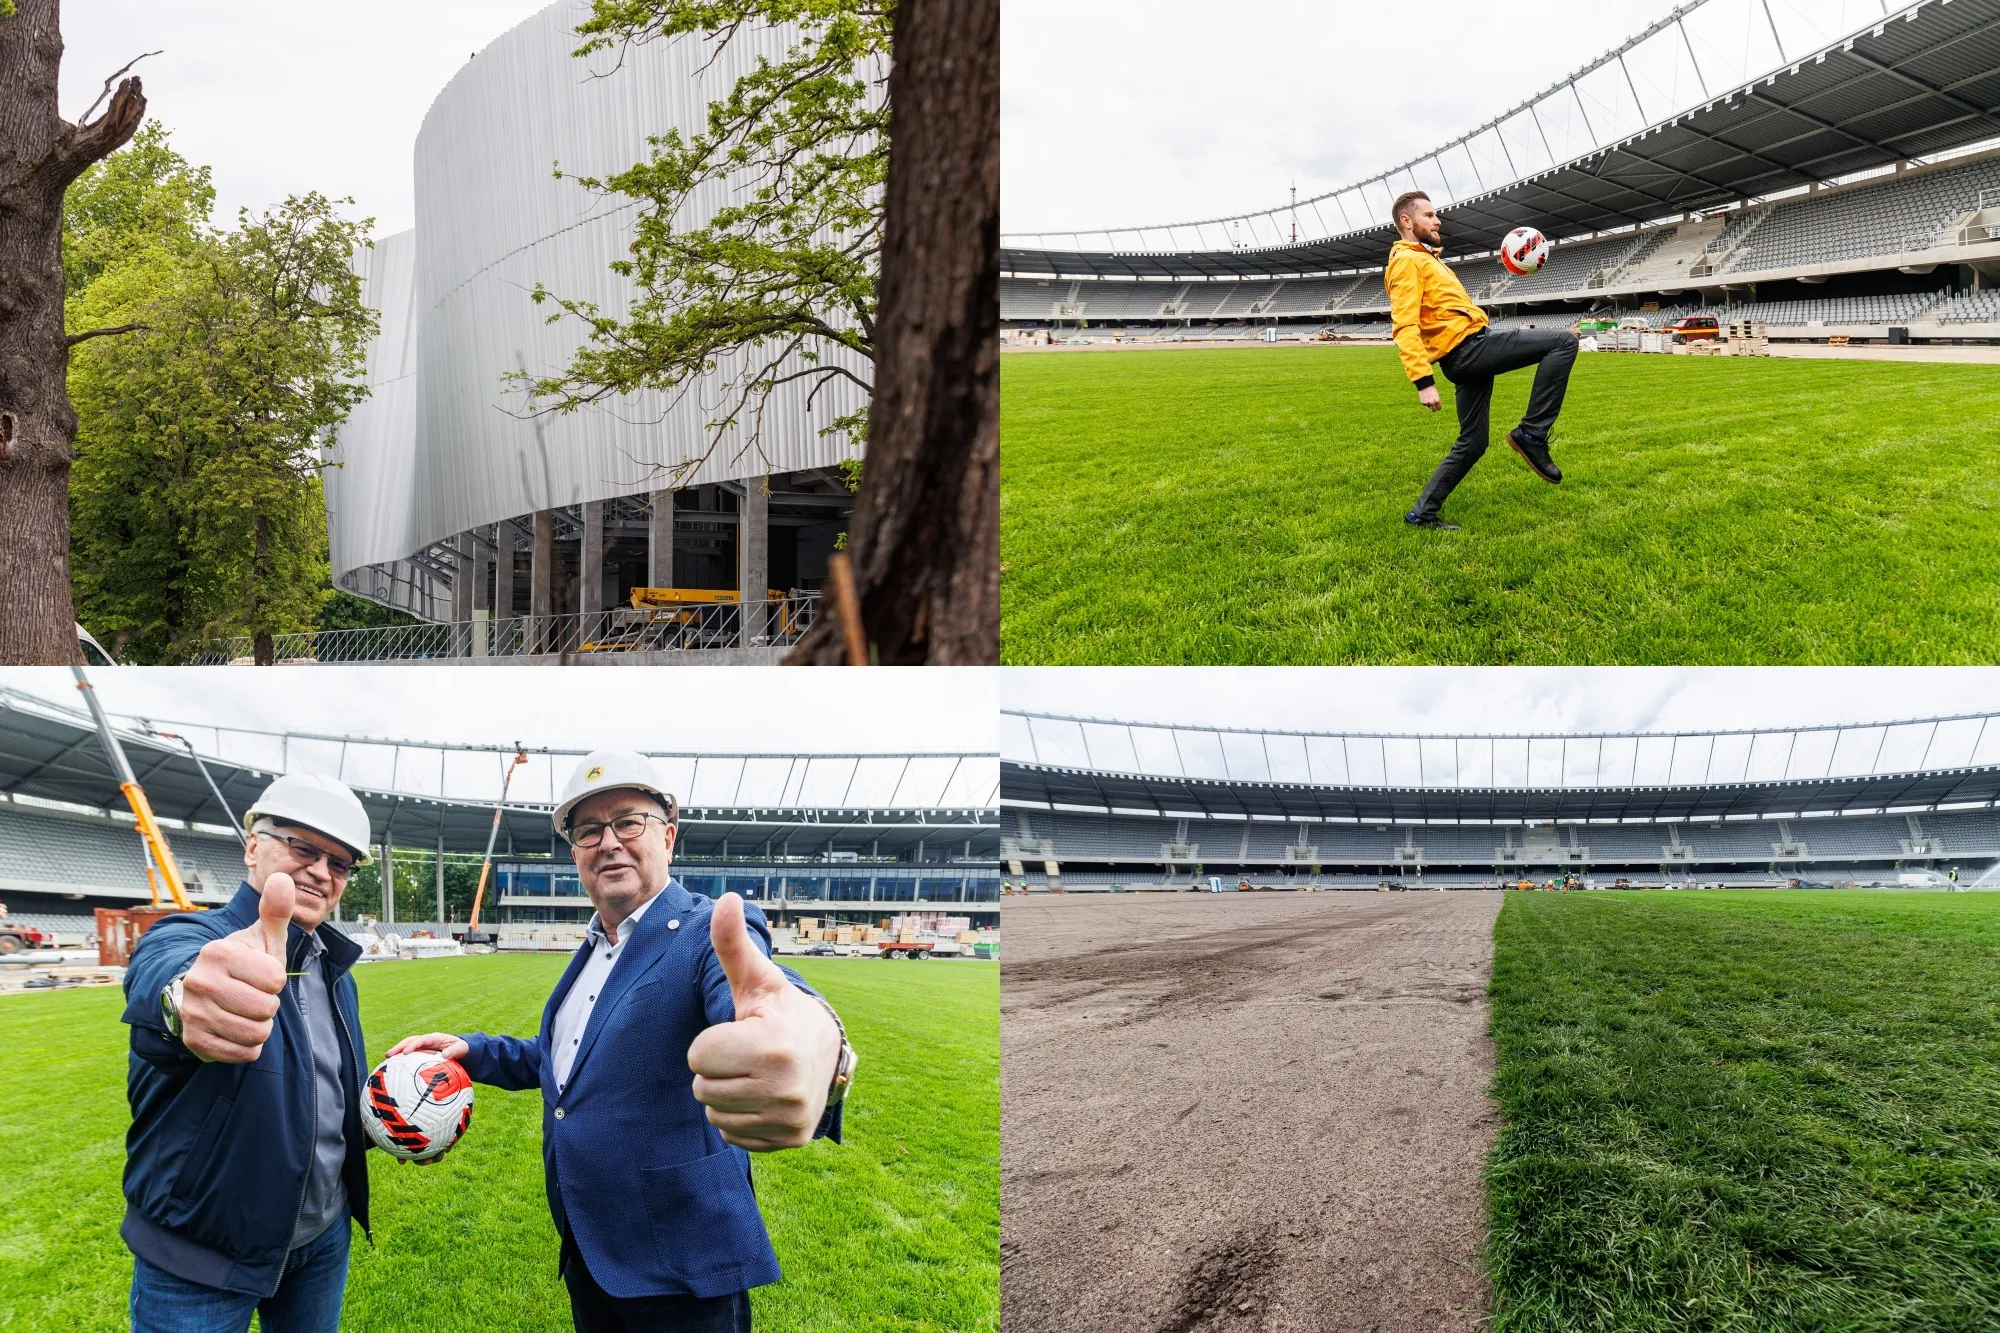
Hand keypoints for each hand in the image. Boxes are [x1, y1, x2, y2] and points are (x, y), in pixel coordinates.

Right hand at [179, 872, 293, 1063]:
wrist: (202, 993)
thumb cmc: (242, 964)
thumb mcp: (260, 938)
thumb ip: (275, 911)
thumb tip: (284, 877)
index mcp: (218, 953)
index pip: (275, 978)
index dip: (275, 979)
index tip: (260, 974)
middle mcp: (200, 982)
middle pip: (266, 1008)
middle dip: (268, 1005)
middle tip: (253, 996)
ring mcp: (193, 1013)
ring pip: (255, 1033)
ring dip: (260, 1026)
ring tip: (245, 1012)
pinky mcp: (193, 1041)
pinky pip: (243, 1053)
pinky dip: (248, 1046)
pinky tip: (236, 1030)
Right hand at [384, 1032, 469, 1060]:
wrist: (462, 1051)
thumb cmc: (462, 1048)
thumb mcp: (462, 1048)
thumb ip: (455, 1050)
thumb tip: (445, 1055)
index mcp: (435, 1038)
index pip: (421, 1040)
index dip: (413, 1045)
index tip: (406, 1052)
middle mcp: (426, 1041)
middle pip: (410, 1042)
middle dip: (399, 1047)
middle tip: (389, 1055)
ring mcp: (423, 1048)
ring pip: (407, 1048)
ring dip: (397, 1053)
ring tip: (386, 1061)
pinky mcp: (421, 1055)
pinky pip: (410, 1057)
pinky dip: (402, 1062)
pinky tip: (394, 1071)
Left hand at [689, 893, 840, 1150]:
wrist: (828, 1054)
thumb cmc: (780, 1012)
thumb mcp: (757, 980)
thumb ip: (733, 945)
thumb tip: (726, 898)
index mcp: (772, 1045)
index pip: (698, 1056)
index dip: (710, 1041)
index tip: (739, 1032)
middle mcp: (785, 1086)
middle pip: (702, 1088)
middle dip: (715, 1070)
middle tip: (745, 1055)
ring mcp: (789, 1117)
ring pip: (715, 1115)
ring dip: (725, 1096)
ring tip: (753, 1075)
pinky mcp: (789, 1139)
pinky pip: (733, 1136)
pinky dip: (740, 1119)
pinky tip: (761, 1097)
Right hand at [1417, 384, 1441, 411]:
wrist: (1425, 386)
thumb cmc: (1432, 390)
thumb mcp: (1436, 395)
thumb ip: (1437, 401)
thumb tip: (1436, 407)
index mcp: (1437, 400)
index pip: (1439, 408)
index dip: (1438, 408)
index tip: (1437, 407)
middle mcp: (1432, 402)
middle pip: (1434, 410)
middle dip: (1434, 409)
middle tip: (1433, 407)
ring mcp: (1427, 403)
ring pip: (1429, 407)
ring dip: (1429, 404)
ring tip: (1428, 399)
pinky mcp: (1423, 402)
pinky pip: (1425, 404)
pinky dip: (1425, 402)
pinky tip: (1425, 397)